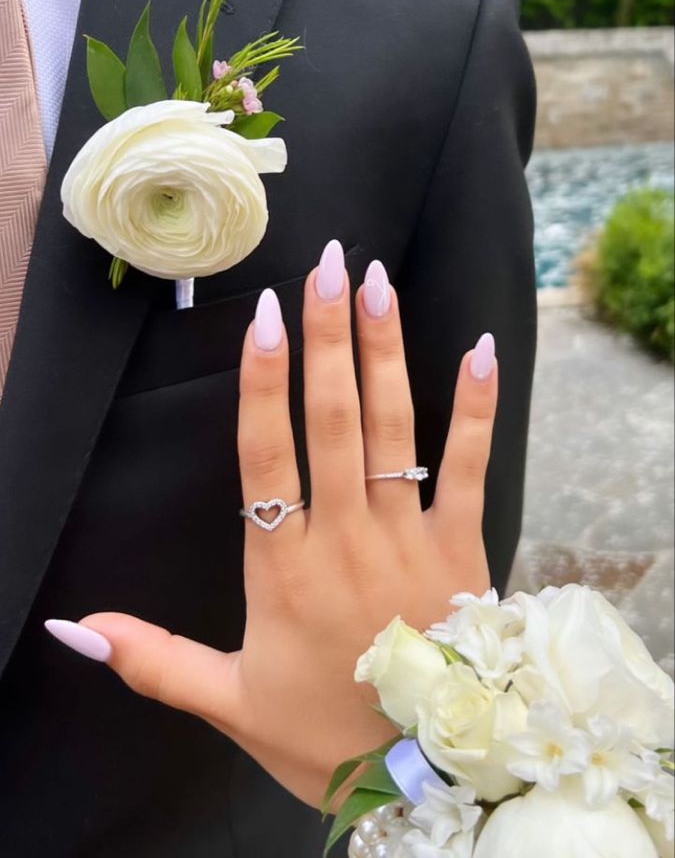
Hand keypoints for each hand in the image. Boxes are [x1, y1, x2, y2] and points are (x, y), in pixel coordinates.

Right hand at [47, 242, 497, 808]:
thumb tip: (71, 626)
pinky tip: (478, 347)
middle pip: (332, 418)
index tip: (267, 315)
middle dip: (328, 336)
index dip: (264, 382)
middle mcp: (344, 537)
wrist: (424, 780)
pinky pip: (469, 466)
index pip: (266, 454)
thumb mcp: (226, 701)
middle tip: (326, 265)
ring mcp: (407, 538)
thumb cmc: (322, 735)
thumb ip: (150, 657)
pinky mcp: (462, 548)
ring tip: (377, 282)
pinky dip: (476, 406)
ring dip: (384, 350)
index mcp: (283, 567)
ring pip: (394, 427)